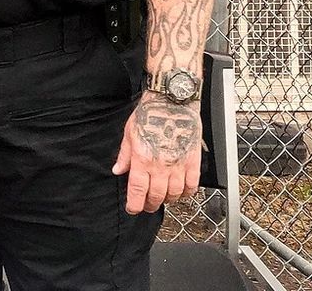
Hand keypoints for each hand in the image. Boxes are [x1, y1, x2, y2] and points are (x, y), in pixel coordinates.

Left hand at [112, 91, 202, 213]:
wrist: (172, 101)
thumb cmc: (150, 113)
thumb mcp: (129, 133)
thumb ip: (124, 155)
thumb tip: (118, 170)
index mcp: (142, 159)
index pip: (137, 191)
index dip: (134, 205)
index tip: (133, 209)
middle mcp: (161, 166)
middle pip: (156, 196)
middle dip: (149, 204)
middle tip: (146, 205)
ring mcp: (178, 165)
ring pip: (174, 194)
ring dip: (167, 200)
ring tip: (162, 198)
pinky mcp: (193, 161)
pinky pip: (192, 185)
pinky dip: (186, 193)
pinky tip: (181, 192)